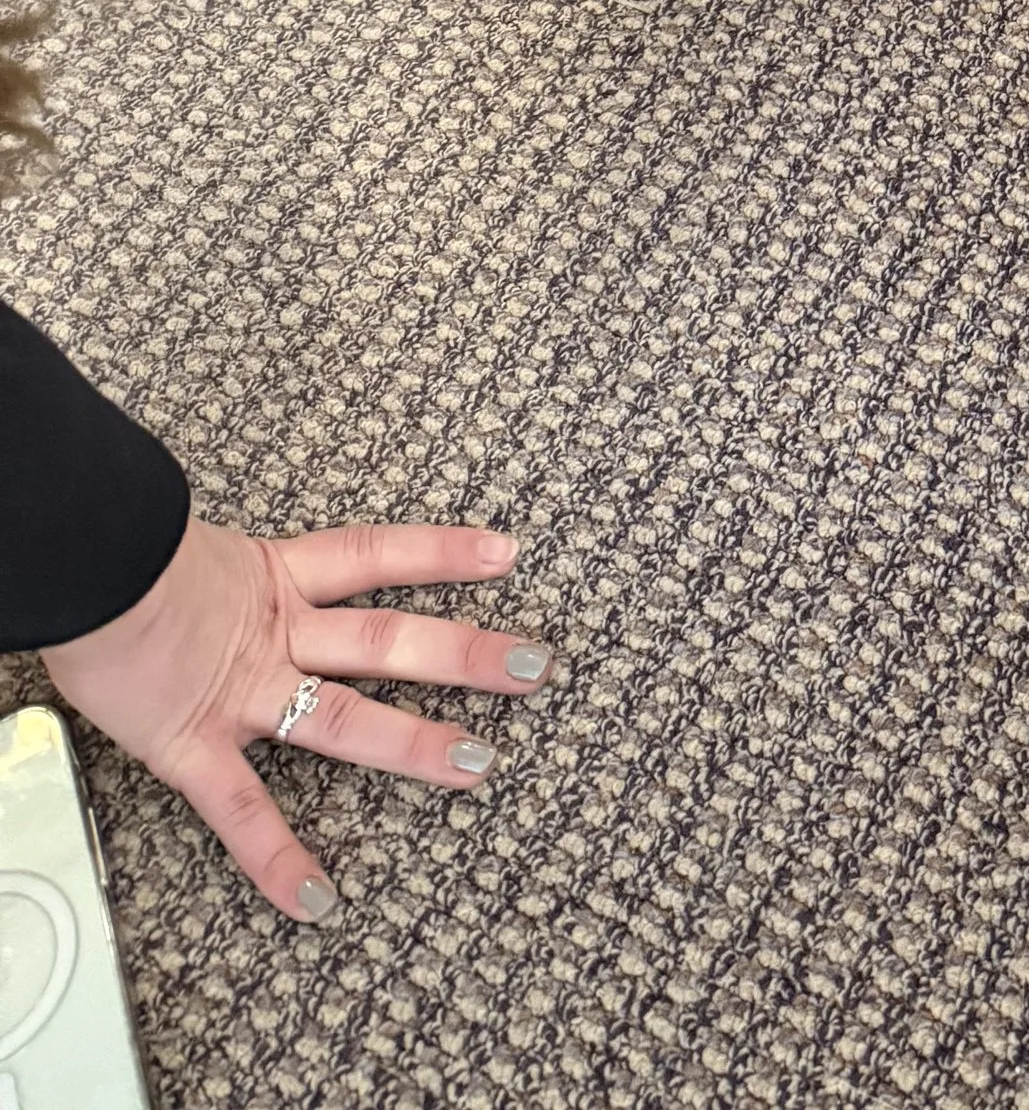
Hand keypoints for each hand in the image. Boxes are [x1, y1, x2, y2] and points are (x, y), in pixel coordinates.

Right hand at [42, 516, 550, 921]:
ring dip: (415, 742)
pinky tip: (314, 900)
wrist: (72, 568)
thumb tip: (225, 562)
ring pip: (346, 716)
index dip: (443, 552)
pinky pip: (242, 810)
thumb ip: (223, 567)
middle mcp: (274, 630)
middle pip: (389, 638)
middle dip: (465, 653)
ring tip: (479, 767)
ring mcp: (242, 690)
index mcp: (273, 576)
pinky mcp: (194, 743)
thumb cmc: (114, 556)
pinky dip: (277, 858)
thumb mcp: (184, 547)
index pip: (377, 555)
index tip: (505, 553)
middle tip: (537, 666)